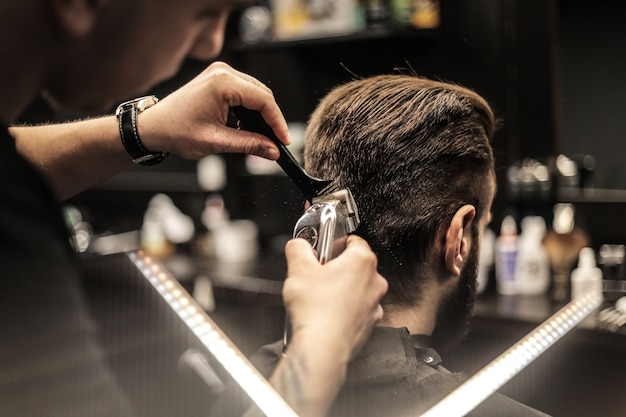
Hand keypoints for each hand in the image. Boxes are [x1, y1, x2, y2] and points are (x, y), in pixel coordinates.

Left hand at [139, 61, 289, 160]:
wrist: (153, 127)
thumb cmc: (176, 131)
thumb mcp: (216, 142)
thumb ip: (249, 144)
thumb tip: (272, 150)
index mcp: (222, 83)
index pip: (263, 101)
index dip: (277, 122)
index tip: (283, 141)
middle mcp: (223, 72)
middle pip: (262, 95)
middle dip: (271, 119)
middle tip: (276, 143)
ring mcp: (220, 74)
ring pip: (255, 94)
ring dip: (262, 115)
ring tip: (264, 137)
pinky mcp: (218, 80)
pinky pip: (244, 92)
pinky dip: (250, 109)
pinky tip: (250, 126)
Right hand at [282, 235, 387, 360]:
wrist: (323, 348)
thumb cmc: (316, 310)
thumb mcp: (298, 268)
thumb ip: (298, 248)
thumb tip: (298, 244)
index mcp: (362, 260)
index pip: (353, 240)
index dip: (334, 243)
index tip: (322, 250)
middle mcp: (375, 280)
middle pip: (355, 265)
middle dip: (336, 268)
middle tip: (316, 275)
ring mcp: (375, 304)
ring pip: (357, 288)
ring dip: (342, 290)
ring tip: (319, 298)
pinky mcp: (370, 323)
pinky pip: (357, 309)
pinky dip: (345, 310)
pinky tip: (327, 314)